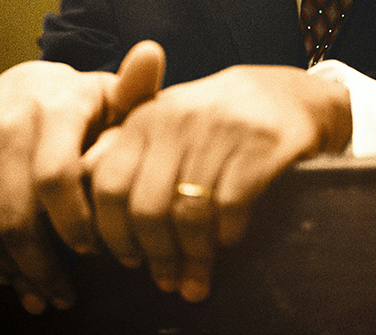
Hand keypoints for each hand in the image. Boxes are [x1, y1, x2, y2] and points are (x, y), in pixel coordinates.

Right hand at [0, 41, 163, 313]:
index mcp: (55, 106)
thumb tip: (153, 52)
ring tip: (41, 290)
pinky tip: (11, 271)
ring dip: (12, 268)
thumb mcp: (112, 96)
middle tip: (65, 293)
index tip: (94, 249)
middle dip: (42, 264)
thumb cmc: (81, 103)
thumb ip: (136, 88)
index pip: (56, 177)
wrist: (22, 85)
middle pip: (16, 213)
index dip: (73, 222)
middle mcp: (7, 120)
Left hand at [85, 63, 350, 303]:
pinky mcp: (260, 147)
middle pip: (145, 208)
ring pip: (188, 215)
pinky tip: (228, 241)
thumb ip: (126, 148)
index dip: (111, 232)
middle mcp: (178, 120)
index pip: (108, 184)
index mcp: (148, 116)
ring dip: (190, 258)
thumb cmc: (218, 117)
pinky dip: (226, 236)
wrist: (289, 95)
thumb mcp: (169, 120)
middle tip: (164, 279)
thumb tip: (86, 192)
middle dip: (153, 256)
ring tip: (194, 280)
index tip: (125, 258)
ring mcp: (220, 131)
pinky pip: (229, 208)